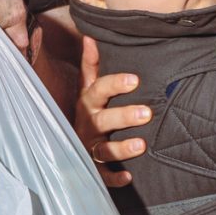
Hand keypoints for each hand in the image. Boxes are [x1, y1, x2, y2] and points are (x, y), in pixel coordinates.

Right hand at [74, 35, 143, 186]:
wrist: (67, 143)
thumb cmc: (88, 110)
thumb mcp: (86, 87)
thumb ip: (90, 64)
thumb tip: (91, 35)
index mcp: (87, 103)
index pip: (98, 89)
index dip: (115, 84)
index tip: (136, 80)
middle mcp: (87, 124)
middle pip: (103, 119)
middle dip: (124, 116)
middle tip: (148, 112)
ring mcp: (88, 147)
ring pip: (102, 149)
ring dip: (121, 148)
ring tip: (141, 145)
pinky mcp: (92, 168)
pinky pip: (102, 176)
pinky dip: (114, 178)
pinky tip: (128, 178)